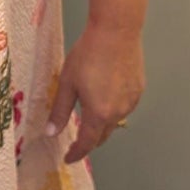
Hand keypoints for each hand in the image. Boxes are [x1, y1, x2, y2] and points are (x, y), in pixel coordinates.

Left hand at [44, 24, 144, 163]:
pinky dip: (113, 108)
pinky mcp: (139, 90)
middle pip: (102, 135)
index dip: (76, 153)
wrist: (116, 32)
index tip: (69, 158)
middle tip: (76, 140)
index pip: (87, 143)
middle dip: (89, 140)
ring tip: (88, 113)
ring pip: (114, 121)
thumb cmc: (88, 54)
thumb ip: (60, 111)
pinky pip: (124, 107)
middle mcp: (118, 112)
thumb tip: (51, 132)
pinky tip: (105, 95)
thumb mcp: (67, 83)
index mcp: (99, 114)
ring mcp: (131, 101)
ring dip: (101, 123)